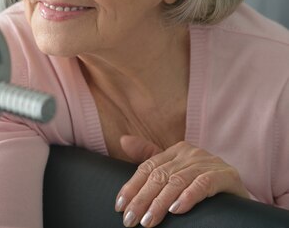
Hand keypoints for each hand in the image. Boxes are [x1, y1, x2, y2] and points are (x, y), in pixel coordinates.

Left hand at [115, 135, 248, 226]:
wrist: (240, 197)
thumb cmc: (203, 186)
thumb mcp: (176, 172)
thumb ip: (151, 159)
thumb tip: (123, 140)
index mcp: (176, 151)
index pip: (148, 168)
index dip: (132, 187)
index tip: (120, 207)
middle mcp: (191, 153)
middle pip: (159, 176)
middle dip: (142, 199)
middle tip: (130, 220)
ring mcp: (209, 162)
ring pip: (177, 181)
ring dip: (160, 203)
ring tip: (148, 220)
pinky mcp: (227, 175)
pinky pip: (203, 184)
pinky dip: (188, 196)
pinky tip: (177, 209)